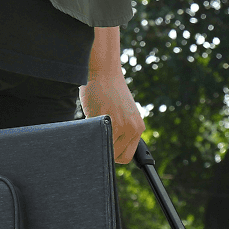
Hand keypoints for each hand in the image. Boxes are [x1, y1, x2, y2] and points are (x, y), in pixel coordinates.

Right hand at [81, 26, 142, 162]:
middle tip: (99, 134)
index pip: (126, 156)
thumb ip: (122, 131)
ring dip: (97, 140)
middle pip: (116, 156)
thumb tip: (110, 150)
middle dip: (105, 149)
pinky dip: (90, 132)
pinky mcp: (107, 120)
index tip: (106, 144)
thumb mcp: (124, 114)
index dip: (114, 154)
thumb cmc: (110, 91)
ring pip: (106, 150)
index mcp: (138, 127)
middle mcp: (132, 128)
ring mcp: (120, 125)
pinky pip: (96, 137)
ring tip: (95, 124)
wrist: (104, 72)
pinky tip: (91, 117)